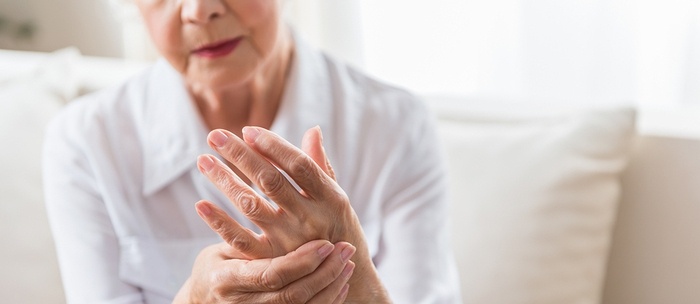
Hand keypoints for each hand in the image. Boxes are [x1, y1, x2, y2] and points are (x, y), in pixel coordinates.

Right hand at [173, 239, 354, 303]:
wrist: (205, 302)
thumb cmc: (216, 266)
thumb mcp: (221, 248)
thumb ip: (242, 230)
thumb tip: (268, 185)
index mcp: (229, 279)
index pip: (272, 274)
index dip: (301, 261)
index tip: (325, 244)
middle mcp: (245, 303)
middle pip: (294, 295)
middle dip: (325, 273)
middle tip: (346, 249)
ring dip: (331, 285)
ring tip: (348, 263)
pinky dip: (329, 300)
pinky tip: (342, 282)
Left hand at [195, 126, 390, 302]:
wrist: (340, 276)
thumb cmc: (336, 227)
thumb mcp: (335, 198)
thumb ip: (320, 165)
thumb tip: (312, 130)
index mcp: (330, 198)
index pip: (299, 165)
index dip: (273, 146)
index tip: (248, 130)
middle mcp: (311, 219)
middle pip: (271, 181)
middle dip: (240, 155)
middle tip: (215, 135)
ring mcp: (290, 241)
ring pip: (251, 205)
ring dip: (224, 181)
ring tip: (203, 161)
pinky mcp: (272, 260)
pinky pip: (241, 241)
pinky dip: (219, 223)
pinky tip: (201, 204)